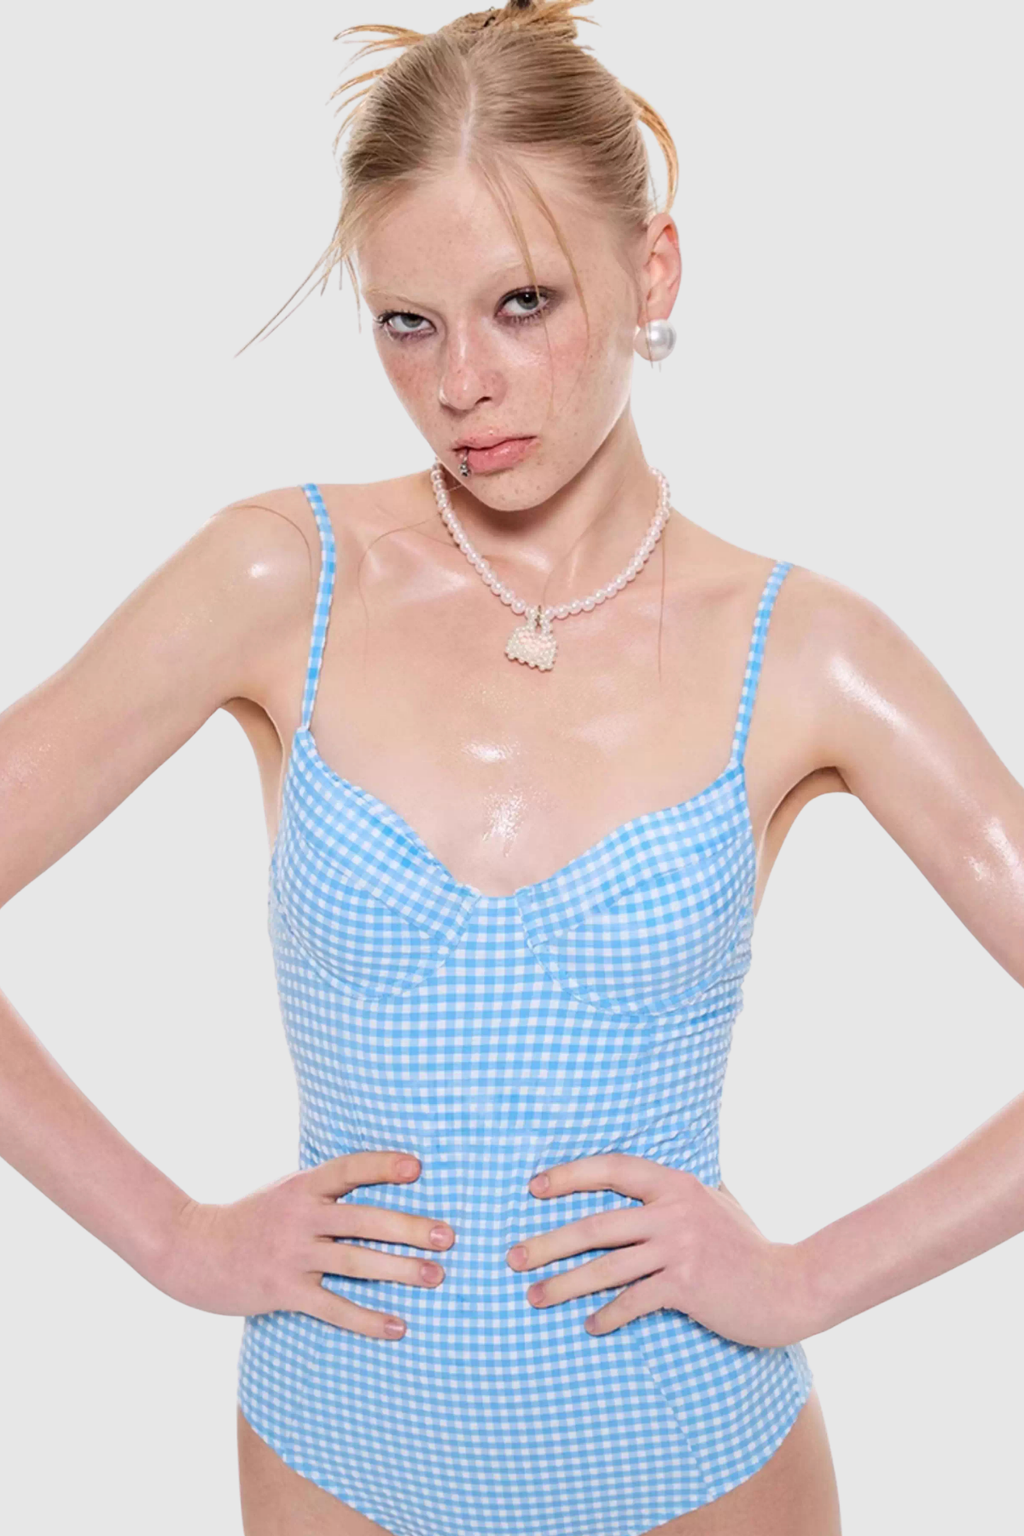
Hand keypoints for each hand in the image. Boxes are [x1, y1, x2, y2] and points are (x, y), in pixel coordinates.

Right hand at [152, 1152, 453, 1339]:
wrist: (190, 1250)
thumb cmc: (250, 1219)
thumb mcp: (284, 1192)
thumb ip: (324, 1190)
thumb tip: (378, 1183)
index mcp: (302, 1185)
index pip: (349, 1169)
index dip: (382, 1166)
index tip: (418, 1167)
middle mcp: (299, 1216)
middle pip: (363, 1218)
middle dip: (409, 1227)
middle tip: (449, 1236)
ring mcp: (290, 1254)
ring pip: (354, 1261)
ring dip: (399, 1270)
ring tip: (436, 1277)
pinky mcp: (282, 1290)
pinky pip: (332, 1306)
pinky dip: (367, 1318)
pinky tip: (397, 1326)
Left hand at [505, 1153, 813, 1348]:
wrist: (790, 1287)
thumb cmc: (747, 1246)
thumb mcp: (714, 1203)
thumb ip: (678, 1193)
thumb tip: (643, 1180)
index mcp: (675, 1183)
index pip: (612, 1168)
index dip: (570, 1175)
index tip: (533, 1187)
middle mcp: (674, 1210)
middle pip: (595, 1224)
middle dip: (547, 1242)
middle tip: (511, 1256)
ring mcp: (680, 1248)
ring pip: (605, 1267)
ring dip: (563, 1284)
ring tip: (533, 1297)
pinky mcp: (686, 1286)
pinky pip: (633, 1302)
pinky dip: (607, 1315)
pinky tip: (589, 1326)